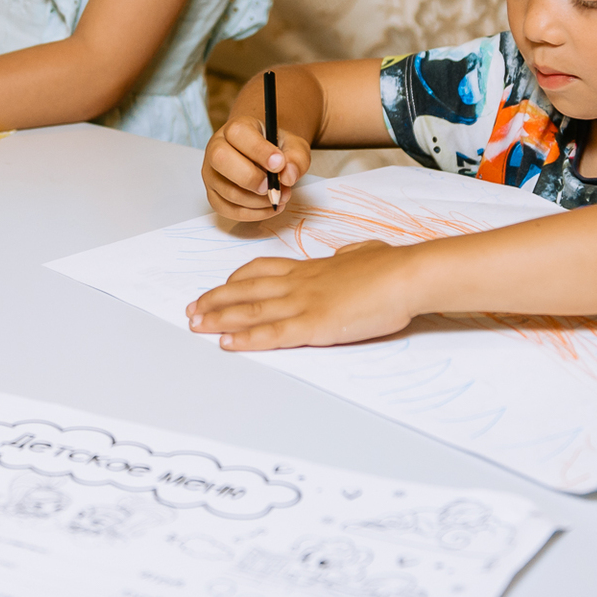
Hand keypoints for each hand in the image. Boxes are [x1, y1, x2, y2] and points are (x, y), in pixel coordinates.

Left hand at [184, 239, 421, 349]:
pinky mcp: (313, 325)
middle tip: (192, 308)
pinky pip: (271, 333)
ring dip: (219, 318)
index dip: (237, 279)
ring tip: (196, 325)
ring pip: (250, 310)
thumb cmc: (391, 266)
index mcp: (311, 268)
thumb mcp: (365, 253)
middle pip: (246, 289)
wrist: (405, 275)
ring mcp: (303, 303)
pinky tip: (227, 343)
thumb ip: (352, 256)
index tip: (221, 285)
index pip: (262, 270)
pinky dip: (245, 339)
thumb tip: (351, 255)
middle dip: (216, 300)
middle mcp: (299, 283)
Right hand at [202, 114, 309, 221]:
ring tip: (280, 197)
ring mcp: (212, 173)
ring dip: (257, 200)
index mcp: (235, 128)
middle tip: (273, 186)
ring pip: (226, 190)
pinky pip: (227, 209)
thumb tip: (288, 176)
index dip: (259, 150)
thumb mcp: (293, 146)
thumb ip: (296, 157)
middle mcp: (217, 147)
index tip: (279, 163)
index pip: (238, 133)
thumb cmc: (275, 149)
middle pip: (220, 159)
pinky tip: (269, 207)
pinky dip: (251, 213)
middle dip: (250, 177)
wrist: (265, 157)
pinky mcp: (213, 194)